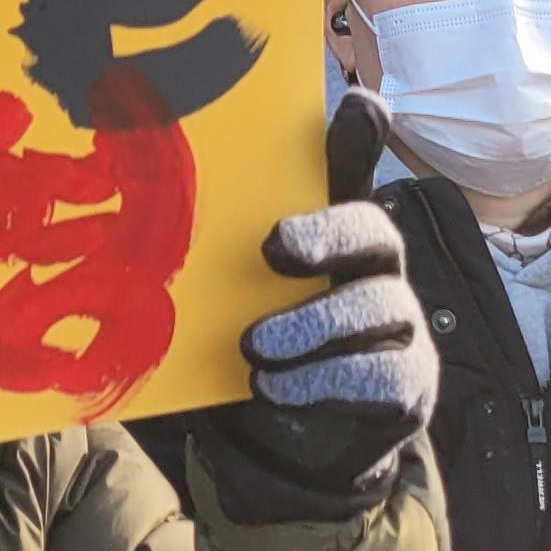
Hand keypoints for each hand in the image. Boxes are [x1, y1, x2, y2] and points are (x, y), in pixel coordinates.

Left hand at [201, 94, 437, 522]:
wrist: (288, 447)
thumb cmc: (258, 349)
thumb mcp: (229, 298)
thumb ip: (211, 256)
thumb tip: (142, 215)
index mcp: (332, 231)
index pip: (354, 169)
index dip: (360, 136)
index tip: (358, 103)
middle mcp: (377, 268)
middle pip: (375, 229)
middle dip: (327, 234)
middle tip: (272, 248)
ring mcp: (402, 325)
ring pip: (379, 305)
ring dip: (312, 326)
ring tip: (256, 347)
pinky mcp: (409, 384)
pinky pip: (381, 375)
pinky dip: (324, 381)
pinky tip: (277, 388)